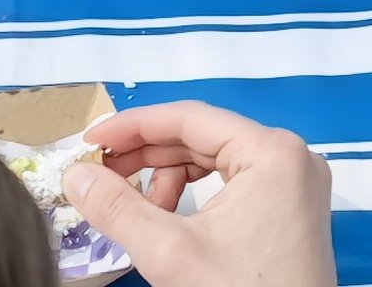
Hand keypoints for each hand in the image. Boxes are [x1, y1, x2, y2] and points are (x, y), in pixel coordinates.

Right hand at [63, 101, 336, 286]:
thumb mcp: (170, 252)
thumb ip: (118, 207)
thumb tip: (77, 177)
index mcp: (272, 152)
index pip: (189, 118)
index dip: (133, 127)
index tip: (91, 141)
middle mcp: (290, 157)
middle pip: (201, 137)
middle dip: (147, 156)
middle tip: (102, 175)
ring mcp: (294, 184)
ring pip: (214, 160)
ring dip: (168, 178)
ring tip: (138, 210)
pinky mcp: (289, 208)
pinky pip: (232, 183)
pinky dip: (194, 196)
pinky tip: (167, 219)